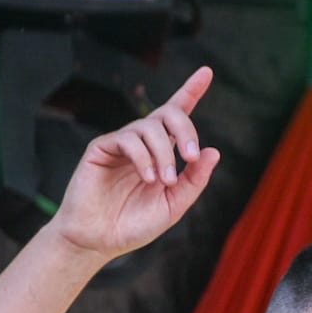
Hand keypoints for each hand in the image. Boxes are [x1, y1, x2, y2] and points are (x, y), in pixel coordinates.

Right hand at [45, 66, 221, 264]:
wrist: (98, 240)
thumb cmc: (134, 225)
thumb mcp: (174, 205)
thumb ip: (194, 180)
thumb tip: (213, 151)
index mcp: (162, 153)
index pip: (177, 115)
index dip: (191, 91)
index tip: (206, 71)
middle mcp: (143, 143)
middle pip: (168, 114)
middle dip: (185, 130)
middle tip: (190, 156)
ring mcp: (121, 143)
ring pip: (149, 127)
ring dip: (164, 153)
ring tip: (163, 180)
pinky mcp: (101, 147)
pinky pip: (128, 139)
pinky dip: (143, 157)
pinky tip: (147, 177)